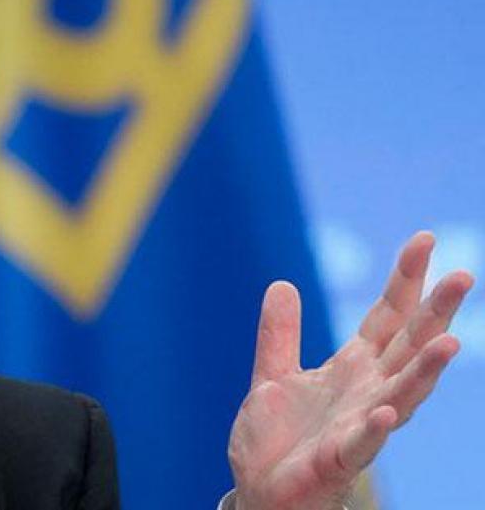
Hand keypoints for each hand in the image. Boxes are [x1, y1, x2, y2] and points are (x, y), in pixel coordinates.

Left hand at [228, 232, 473, 509]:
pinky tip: (388, 410)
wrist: (259, 489)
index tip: (425, 239)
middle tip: (463, 275)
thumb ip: (278, 334)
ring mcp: (361, 425)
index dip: (406, 280)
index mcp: (353, 367)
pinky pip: (364, 442)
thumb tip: (281, 284)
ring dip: (426, 368)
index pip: (388, 316)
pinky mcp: (341, 458)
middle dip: (435, 312)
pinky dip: (376, 427)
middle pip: (408, 346)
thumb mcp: (271, 375)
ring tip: (448, 341)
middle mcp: (368, 392)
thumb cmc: (277, 437)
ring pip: (403, 393)